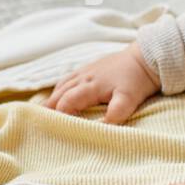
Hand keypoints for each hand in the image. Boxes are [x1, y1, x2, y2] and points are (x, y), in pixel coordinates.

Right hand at [45, 42, 159, 122]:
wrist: (147, 56)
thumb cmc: (138, 79)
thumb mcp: (129, 99)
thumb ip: (115, 114)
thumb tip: (100, 128)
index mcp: (91, 86)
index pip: (67, 102)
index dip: (58, 115)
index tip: (52, 127)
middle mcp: (84, 77)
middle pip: (60, 93)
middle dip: (48, 107)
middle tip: (36, 120)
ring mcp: (86, 70)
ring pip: (62, 84)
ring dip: (52, 97)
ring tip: (44, 110)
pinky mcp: (91, 67)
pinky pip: (69, 78)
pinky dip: (60, 88)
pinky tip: (60, 93)